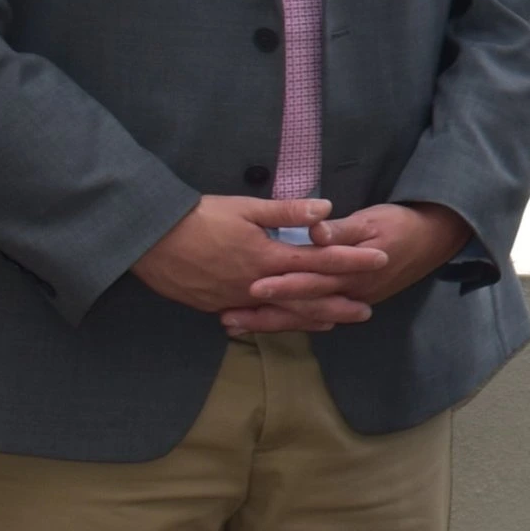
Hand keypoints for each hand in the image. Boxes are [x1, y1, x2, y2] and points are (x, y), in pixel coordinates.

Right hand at [131, 194, 383, 319]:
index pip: (320, 260)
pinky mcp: (216, 306)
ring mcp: (236, 299)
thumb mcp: (245, 208)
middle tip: (368, 310)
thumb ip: (287, 211)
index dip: (352, 260)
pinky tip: (289, 322)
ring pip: (282, 313)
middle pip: (306, 298)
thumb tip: (326, 208)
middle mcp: (256, 284)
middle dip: (339, 304)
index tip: (380, 260)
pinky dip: (278, 321)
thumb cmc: (199, 217)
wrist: (149, 239)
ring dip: (311, 318)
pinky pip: (255, 317)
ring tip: (337, 322)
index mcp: (268, 256)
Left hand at [215, 203, 470, 335]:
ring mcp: (349, 300)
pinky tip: (267, 324)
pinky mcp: (350, 300)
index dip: (282, 284)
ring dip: (270, 322)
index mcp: (351, 270)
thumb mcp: (373, 219)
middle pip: (301, 307)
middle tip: (229, 318)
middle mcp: (348, 291)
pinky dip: (289, 321)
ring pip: (304, 316)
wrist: (434, 240)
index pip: (311, 280)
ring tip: (236, 327)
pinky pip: (315, 316)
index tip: (251, 287)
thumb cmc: (400, 224)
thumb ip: (342, 229)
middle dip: (265, 314)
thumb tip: (315, 230)